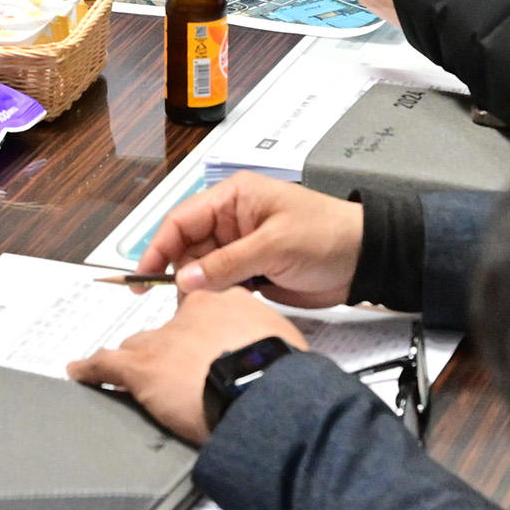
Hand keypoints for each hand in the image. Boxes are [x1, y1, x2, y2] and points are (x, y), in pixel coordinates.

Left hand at [68, 290, 304, 443]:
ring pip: (138, 346)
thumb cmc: (280, 373)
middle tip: (182, 372)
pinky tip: (79, 372)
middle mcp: (188, 314)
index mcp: (225, 302)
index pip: (199, 305)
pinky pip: (106, 364)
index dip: (198, 327)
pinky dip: (90, 369)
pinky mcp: (141, 368)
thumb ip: (269, 345)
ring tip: (138, 377)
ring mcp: (161, 340)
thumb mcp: (285, 346)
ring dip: (139, 362)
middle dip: (170, 349)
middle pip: (167, 329)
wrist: (260, 390)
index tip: (200, 341)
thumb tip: (275, 363)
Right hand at [134, 172, 363, 306]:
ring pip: (202, 271)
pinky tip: (217, 310)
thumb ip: (228, 263)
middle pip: (186, 247)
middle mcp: (232, 221)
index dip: (158, 247)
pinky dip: (216, 299)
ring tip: (196, 308)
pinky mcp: (252, 273)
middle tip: (168, 300)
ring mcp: (241, 248)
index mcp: (233, 199)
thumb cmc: (329, 234)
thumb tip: (187, 280)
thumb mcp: (275, 245)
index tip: (143, 275)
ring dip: (198, 289)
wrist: (365, 260)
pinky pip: (221, 286)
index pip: (181, 220)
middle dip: (177, 273)